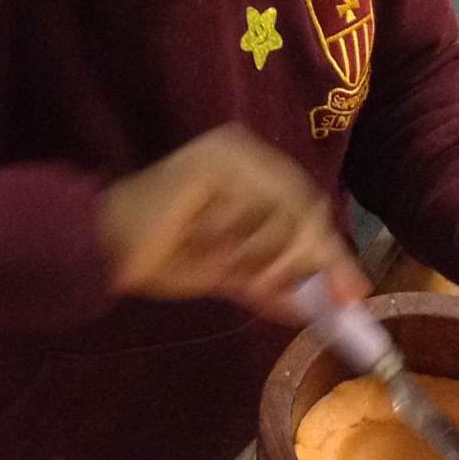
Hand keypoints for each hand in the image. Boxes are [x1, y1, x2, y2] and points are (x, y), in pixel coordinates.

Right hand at [101, 126, 367, 320]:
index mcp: (255, 169)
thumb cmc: (164, 256)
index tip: (354, 295)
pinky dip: (238, 243)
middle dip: (312, 258)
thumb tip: (327, 307)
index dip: (333, 252)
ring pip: (282, 212)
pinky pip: (248, 213)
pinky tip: (208, 245)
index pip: (309, 208)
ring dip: (266, 255)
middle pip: (306, 206)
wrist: (104, 249)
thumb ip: (276, 283)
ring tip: (231, 267)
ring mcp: (227, 154)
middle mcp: (246, 151)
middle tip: (312, 294)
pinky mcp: (208, 166)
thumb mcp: (234, 273)